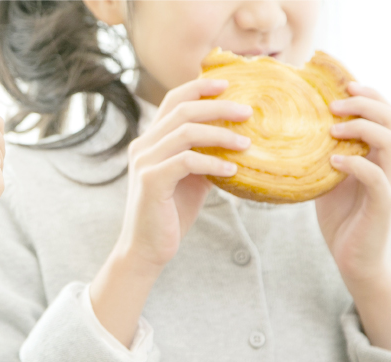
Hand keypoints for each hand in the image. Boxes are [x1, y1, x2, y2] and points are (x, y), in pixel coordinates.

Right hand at [115, 78, 251, 267]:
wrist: (147, 249)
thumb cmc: (171, 213)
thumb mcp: (192, 179)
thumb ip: (205, 156)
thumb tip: (239, 140)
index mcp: (150, 140)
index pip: (173, 100)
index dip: (200, 87)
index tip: (228, 83)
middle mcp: (143, 146)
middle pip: (182, 110)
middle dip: (218, 106)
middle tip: (248, 111)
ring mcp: (144, 162)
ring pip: (185, 132)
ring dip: (221, 135)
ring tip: (247, 143)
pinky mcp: (151, 181)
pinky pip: (187, 161)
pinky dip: (213, 163)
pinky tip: (232, 171)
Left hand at [316, 82, 390, 350]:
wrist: (353, 259)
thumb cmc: (339, 217)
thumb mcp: (322, 178)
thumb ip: (315, 156)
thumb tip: (280, 133)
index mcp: (374, 153)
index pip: (381, 112)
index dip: (366, 93)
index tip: (340, 81)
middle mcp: (387, 163)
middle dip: (364, 103)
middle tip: (334, 102)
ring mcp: (389, 182)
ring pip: (390, 141)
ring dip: (361, 127)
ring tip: (333, 126)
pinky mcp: (384, 204)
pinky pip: (377, 177)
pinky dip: (356, 164)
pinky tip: (334, 160)